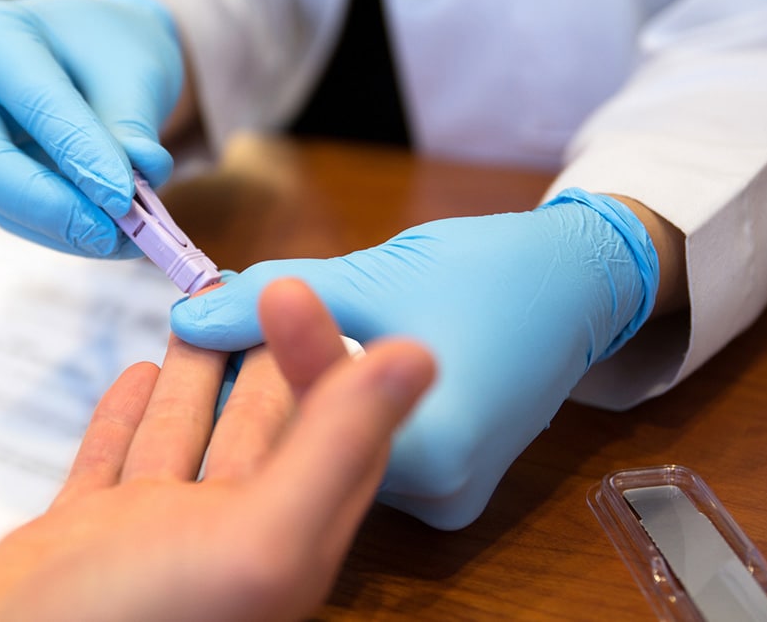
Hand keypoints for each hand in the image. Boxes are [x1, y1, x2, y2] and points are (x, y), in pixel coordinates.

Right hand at [0, 0, 183, 256]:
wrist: (90, 50)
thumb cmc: (109, 49)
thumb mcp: (132, 72)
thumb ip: (128, 132)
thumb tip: (127, 201)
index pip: (34, 102)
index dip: (80, 156)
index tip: (125, 197)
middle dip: (47, 206)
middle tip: (108, 233)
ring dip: (63, 229)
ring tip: (123, 240)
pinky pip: (11, 214)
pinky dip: (61, 232)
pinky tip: (104, 238)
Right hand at [0, 279, 433, 621]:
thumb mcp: (258, 538)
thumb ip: (334, 449)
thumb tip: (419, 356)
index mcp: (283, 545)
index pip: (328, 435)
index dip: (327, 361)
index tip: (309, 290)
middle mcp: (221, 539)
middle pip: (259, 429)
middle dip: (265, 355)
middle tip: (260, 284)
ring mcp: (148, 536)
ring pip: (186, 435)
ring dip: (200, 375)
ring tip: (203, 310)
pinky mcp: (82, 535)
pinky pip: (116, 460)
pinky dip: (129, 415)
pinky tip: (138, 374)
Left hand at [171, 189, 658, 528]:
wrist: (575, 284)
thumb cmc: (488, 271)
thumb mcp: (373, 277)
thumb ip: (278, 301)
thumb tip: (191, 317)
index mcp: (431, 452)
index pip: (300, 415)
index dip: (241, 364)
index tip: (201, 323)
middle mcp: (439, 494)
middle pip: (316, 442)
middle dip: (263, 381)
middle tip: (219, 326)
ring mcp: (444, 494)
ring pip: (336, 447)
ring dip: (296, 396)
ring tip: (257, 339)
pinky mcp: (444, 483)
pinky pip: (366, 448)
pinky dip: (334, 410)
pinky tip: (308, 366)